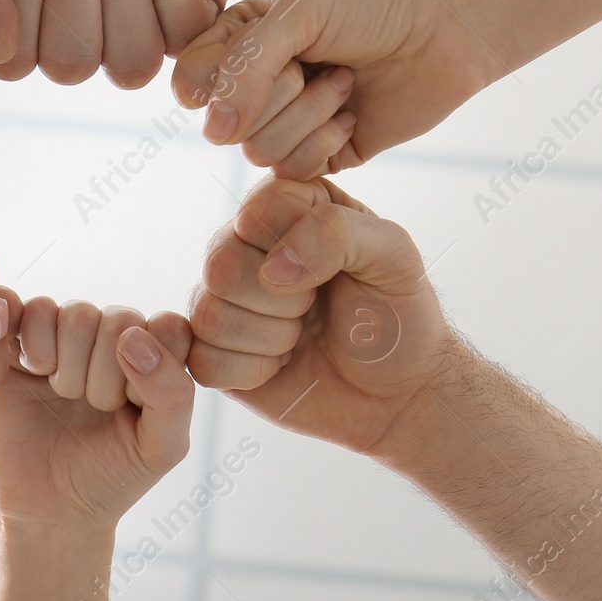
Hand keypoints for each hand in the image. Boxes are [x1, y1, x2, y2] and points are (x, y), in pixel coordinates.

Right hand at [0, 301, 193, 528]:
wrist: (47, 508)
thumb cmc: (112, 477)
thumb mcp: (161, 447)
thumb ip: (173, 394)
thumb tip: (135, 338)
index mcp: (158, 356)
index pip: (168, 326)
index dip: (151, 368)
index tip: (135, 407)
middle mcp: (116, 338)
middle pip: (120, 319)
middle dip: (106, 377)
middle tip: (95, 409)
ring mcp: (70, 336)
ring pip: (78, 312)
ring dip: (70, 367)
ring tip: (66, 397)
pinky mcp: (27, 338)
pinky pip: (36, 310)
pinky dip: (36, 347)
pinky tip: (36, 375)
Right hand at [172, 0, 506, 178]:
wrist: (446, 28)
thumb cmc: (372, 4)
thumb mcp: (297, 13)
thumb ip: (245, 67)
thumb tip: (212, 132)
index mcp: (239, 42)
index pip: (190, 80)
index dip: (219, 79)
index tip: (268, 51)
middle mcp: (255, 87)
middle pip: (225, 124)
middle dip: (279, 92)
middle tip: (322, 61)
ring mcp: (286, 125)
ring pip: (258, 151)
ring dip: (308, 115)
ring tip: (345, 81)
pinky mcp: (320, 157)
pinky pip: (294, 171)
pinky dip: (326, 141)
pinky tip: (354, 113)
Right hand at [189, 176, 452, 456]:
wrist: (398, 393)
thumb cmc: (398, 316)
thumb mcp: (393, 255)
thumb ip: (336, 232)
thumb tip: (271, 269)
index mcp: (288, 207)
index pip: (259, 208)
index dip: (298, 245)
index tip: (337, 268)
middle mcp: (246, 247)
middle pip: (221, 263)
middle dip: (282, 300)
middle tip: (316, 308)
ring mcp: (225, 301)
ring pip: (208, 314)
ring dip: (270, 338)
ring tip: (301, 336)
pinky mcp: (214, 353)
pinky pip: (203, 361)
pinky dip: (251, 372)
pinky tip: (280, 366)